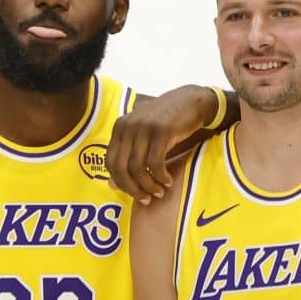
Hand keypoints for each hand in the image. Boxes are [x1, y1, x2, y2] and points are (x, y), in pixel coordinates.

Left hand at [106, 85, 215, 203]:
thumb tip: (112, 185)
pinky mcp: (162, 131)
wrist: (190, 101)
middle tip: (146, 198)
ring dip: (149, 185)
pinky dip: (160, 177)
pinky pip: (155, 163)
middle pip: (121, 167)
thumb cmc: (166, 121)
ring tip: (159, 191)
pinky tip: (167, 180)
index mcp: (120, 126)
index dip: (120, 182)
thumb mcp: (143, 136)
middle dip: (133, 188)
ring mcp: (144, 127)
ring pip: (138, 168)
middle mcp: (128, 126)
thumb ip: (127, 157)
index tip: (134, 192)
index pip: (110, 162)